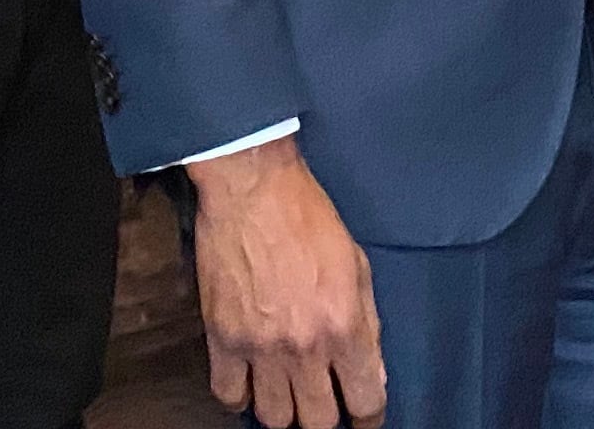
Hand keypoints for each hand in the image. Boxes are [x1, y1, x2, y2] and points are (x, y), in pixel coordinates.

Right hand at [186, 139, 384, 427]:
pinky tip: (249, 382)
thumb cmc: (307, 217)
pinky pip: (228, 395)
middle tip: (322, 400)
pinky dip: (240, 397)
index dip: (367, 417)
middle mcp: (305, 347)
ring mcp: (260, 347)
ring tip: (285, 393)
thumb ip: (368, 325)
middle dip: (325, 417)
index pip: (365, 402)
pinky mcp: (222, 338)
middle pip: (318, 421)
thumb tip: (371, 374)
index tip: (361, 415)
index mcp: (345, 326)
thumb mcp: (357, 265)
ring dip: (284, 411)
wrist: (252, 188)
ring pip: (275, 418)